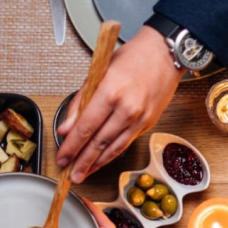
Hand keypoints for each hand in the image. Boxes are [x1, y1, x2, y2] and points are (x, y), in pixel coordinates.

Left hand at [56, 26, 179, 181]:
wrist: (165, 53)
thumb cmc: (133, 57)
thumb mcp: (98, 72)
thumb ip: (80, 102)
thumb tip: (66, 128)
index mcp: (111, 92)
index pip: (85, 127)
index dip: (72, 147)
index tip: (62, 157)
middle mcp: (127, 109)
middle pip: (99, 143)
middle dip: (82, 161)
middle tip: (70, 174)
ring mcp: (140, 119)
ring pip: (114, 149)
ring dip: (97, 164)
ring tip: (83, 174)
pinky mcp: (148, 124)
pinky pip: (126, 144)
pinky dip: (111, 155)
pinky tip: (101, 161)